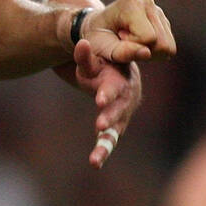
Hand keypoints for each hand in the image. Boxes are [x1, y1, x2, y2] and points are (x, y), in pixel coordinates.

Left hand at [73, 40, 141, 168]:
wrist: (119, 72)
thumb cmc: (103, 65)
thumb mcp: (92, 60)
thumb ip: (84, 55)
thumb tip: (81, 43)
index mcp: (120, 80)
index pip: (115, 88)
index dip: (108, 94)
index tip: (100, 100)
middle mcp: (125, 99)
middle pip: (119, 110)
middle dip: (110, 117)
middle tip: (100, 125)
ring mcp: (122, 114)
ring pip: (116, 130)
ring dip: (106, 143)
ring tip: (96, 158)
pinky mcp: (116, 125)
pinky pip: (110, 139)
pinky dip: (103, 150)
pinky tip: (95, 163)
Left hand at [80, 0, 175, 63]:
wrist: (97, 27)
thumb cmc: (97, 38)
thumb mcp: (102, 48)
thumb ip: (122, 52)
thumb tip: (147, 53)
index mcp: (131, 4)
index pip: (149, 37)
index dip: (133, 45)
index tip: (118, 37)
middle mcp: (147, 3)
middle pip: (163, 43)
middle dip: (144, 49)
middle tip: (125, 42)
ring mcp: (157, 10)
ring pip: (168, 46)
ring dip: (149, 50)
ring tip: (130, 42)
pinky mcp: (163, 20)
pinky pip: (168, 45)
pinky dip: (153, 48)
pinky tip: (138, 41)